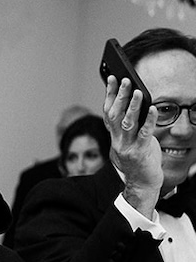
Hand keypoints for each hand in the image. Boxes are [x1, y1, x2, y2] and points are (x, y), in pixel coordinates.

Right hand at [103, 76, 160, 216]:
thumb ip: (132, 124)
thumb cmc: (140, 159)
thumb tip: (138, 102)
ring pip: (127, 123)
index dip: (109, 94)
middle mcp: (117, 141)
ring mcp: (127, 147)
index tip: (112, 78)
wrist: (143, 184)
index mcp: (114, 136)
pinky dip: (149, 121)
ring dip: (132, 106)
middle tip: (126, 80)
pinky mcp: (140, 153)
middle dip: (120, 96)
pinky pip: (144, 134)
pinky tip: (153, 109)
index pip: (108, 112)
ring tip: (138, 92)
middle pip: (115, 115)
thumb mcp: (131, 139)